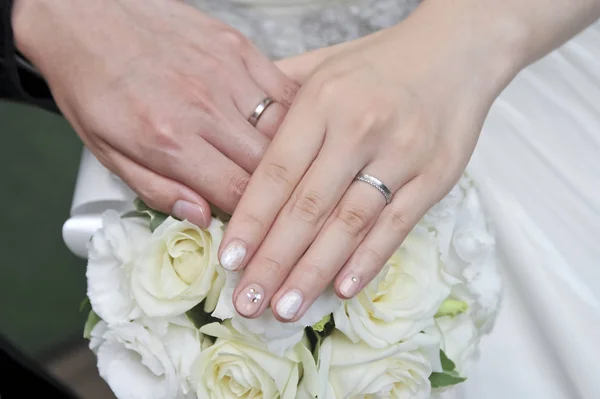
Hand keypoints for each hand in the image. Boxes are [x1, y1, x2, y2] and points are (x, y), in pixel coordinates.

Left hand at [12, 0, 296, 226]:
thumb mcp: (107, 151)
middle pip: (269, 164)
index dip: (252, 216)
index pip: (236, 192)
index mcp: (169, 139)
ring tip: (279, 164)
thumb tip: (198, 216)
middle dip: (273, 189)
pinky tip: (283, 125)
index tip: (252, 220)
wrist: (85, 15)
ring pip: (285, 128)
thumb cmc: (93, 80)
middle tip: (267, 196)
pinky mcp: (237, 47)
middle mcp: (204, 106)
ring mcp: (226, 73)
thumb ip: (156, 189)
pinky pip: (283, 88)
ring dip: (286, 152)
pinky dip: (290, 112)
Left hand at [219, 3, 520, 319]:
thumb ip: (276, 95)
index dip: (251, 221)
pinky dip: (368, 260)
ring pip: (349, 223)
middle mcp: (360, 127)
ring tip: (285, 307)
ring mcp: (402, 153)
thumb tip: (234, 130)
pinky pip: (396, 225)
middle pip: (308, 207)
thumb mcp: (322, 64)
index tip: (230, 260)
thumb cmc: (380, 63)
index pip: (277, 172)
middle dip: (274, 260)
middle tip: (248, 301)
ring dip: (314, 271)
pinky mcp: (436, 175)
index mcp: (323, 101)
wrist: (457, 51)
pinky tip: (341, 289)